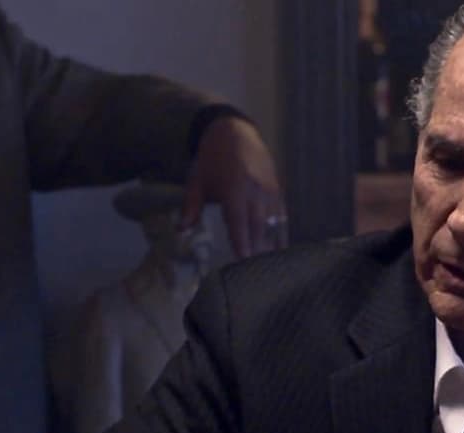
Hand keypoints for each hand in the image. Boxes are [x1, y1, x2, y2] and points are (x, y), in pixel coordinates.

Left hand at [184, 116, 286, 257]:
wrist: (233, 131)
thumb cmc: (212, 158)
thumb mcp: (197, 180)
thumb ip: (191, 206)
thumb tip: (182, 230)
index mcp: (234, 187)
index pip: (239, 220)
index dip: (241, 241)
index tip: (242, 259)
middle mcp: (255, 189)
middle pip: (259, 225)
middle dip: (258, 248)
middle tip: (256, 271)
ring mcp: (269, 189)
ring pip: (274, 221)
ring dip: (272, 243)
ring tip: (270, 265)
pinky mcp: (278, 189)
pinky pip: (282, 214)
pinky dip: (281, 231)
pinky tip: (280, 248)